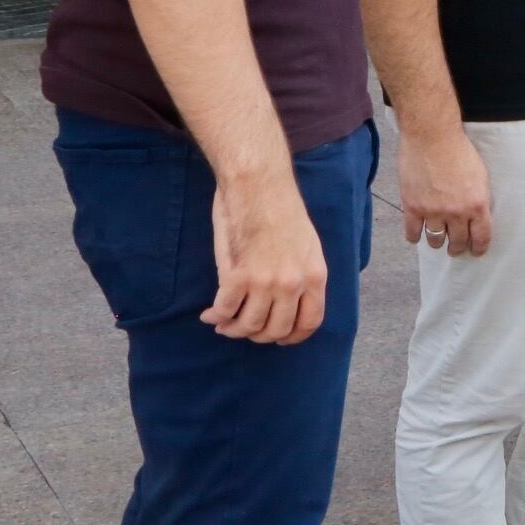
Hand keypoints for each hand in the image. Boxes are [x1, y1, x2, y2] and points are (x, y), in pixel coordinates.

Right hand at [204, 169, 329, 343]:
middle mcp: (293, 283)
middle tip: (245, 328)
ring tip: (223, 323)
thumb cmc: (281, 210)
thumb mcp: (308, 245)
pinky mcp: (237, 276)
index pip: (310, 322)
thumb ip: (302, 274)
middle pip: (276, 329)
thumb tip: (291, 301)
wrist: (260, 186)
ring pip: (248, 326)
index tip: (279, 339)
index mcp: (315, 275)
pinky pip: (224, 310)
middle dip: (259, 335)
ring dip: (233, 329)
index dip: (293, 337)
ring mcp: (265, 282)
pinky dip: (215, 316)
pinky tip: (209, 313)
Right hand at [398, 123, 493, 255]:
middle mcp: (456, 212)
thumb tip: (477, 214)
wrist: (432, 137)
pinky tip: (416, 236)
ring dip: (437, 243)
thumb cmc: (459, 150)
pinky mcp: (413, 207)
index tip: (476, 252)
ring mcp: (433, 211)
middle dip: (457, 248)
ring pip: (435, 240)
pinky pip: (413, 232)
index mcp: (477, 205)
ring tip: (438, 242)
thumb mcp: (480, 176)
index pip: (481, 236)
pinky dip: (414, 236)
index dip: (478, 248)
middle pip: (458, 241)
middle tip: (456, 248)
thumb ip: (478, 198)